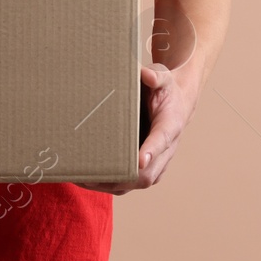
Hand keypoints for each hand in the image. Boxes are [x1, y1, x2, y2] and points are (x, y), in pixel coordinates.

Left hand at [77, 63, 197, 195]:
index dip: (150, 151)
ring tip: (84, 179)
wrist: (176, 105)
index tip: (140, 160)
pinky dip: (109, 184)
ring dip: (111, 184)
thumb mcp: (163, 77)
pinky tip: (88, 180)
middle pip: (148, 174)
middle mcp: (166, 150)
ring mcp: (157, 163)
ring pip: (137, 184)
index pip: (162, 140)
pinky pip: (130, 184)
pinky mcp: (147, 169)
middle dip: (122, 177)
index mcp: (170, 126)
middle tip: (94, 174)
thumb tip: (146, 75)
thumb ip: (156, 76)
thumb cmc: (165, 91)